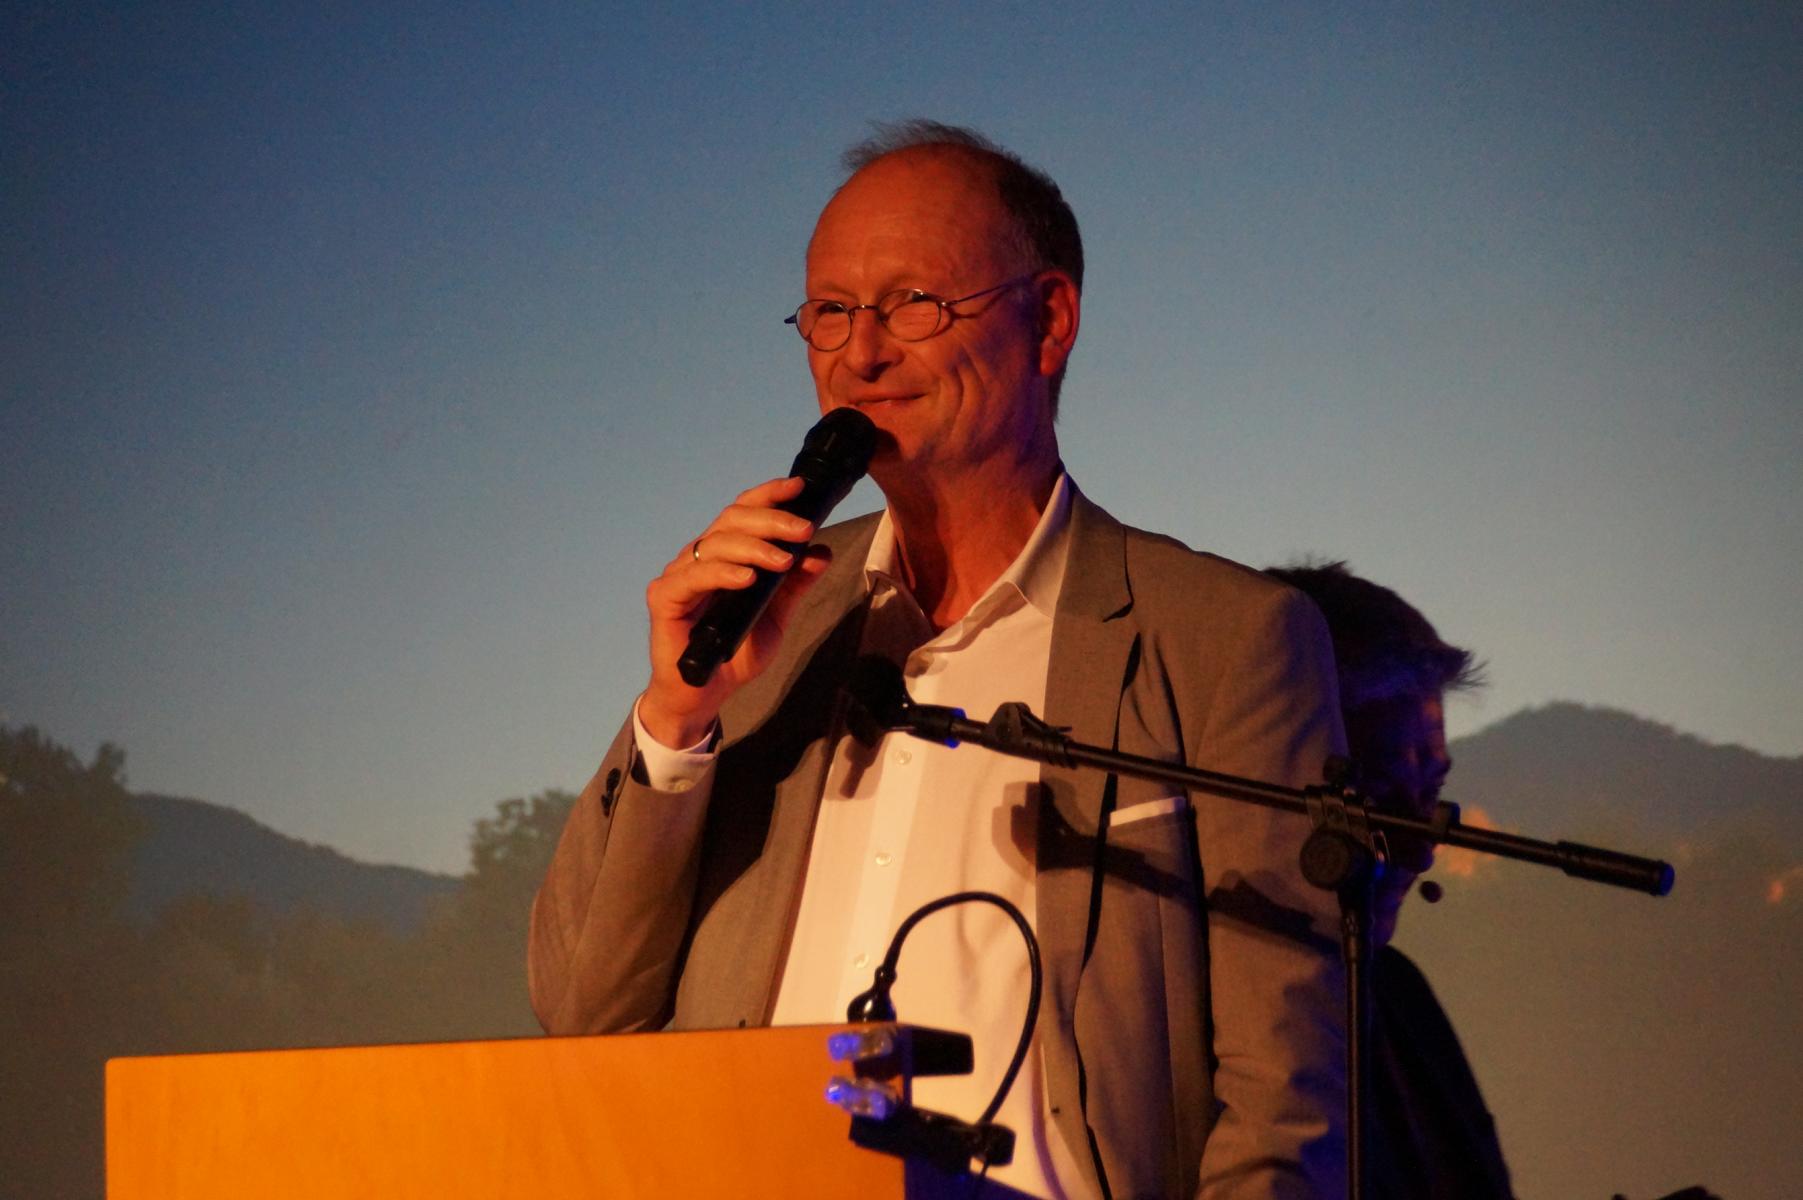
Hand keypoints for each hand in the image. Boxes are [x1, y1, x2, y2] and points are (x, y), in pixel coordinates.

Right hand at [638, 476, 832, 748]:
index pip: (743, 512)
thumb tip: (820, 552)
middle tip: (802, 530)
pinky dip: (723, 573)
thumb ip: (794, 586)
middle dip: (771, 520)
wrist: (702, 694)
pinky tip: (747, 578)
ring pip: (715, 544)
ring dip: (754, 547)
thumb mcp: (776, 617)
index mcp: (724, 555)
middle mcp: (699, 558)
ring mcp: (679, 575)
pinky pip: (694, 577)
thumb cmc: (734, 653)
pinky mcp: (664, 598)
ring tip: (783, 560)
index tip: (798, 488)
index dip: (768, 495)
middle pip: (731, 520)